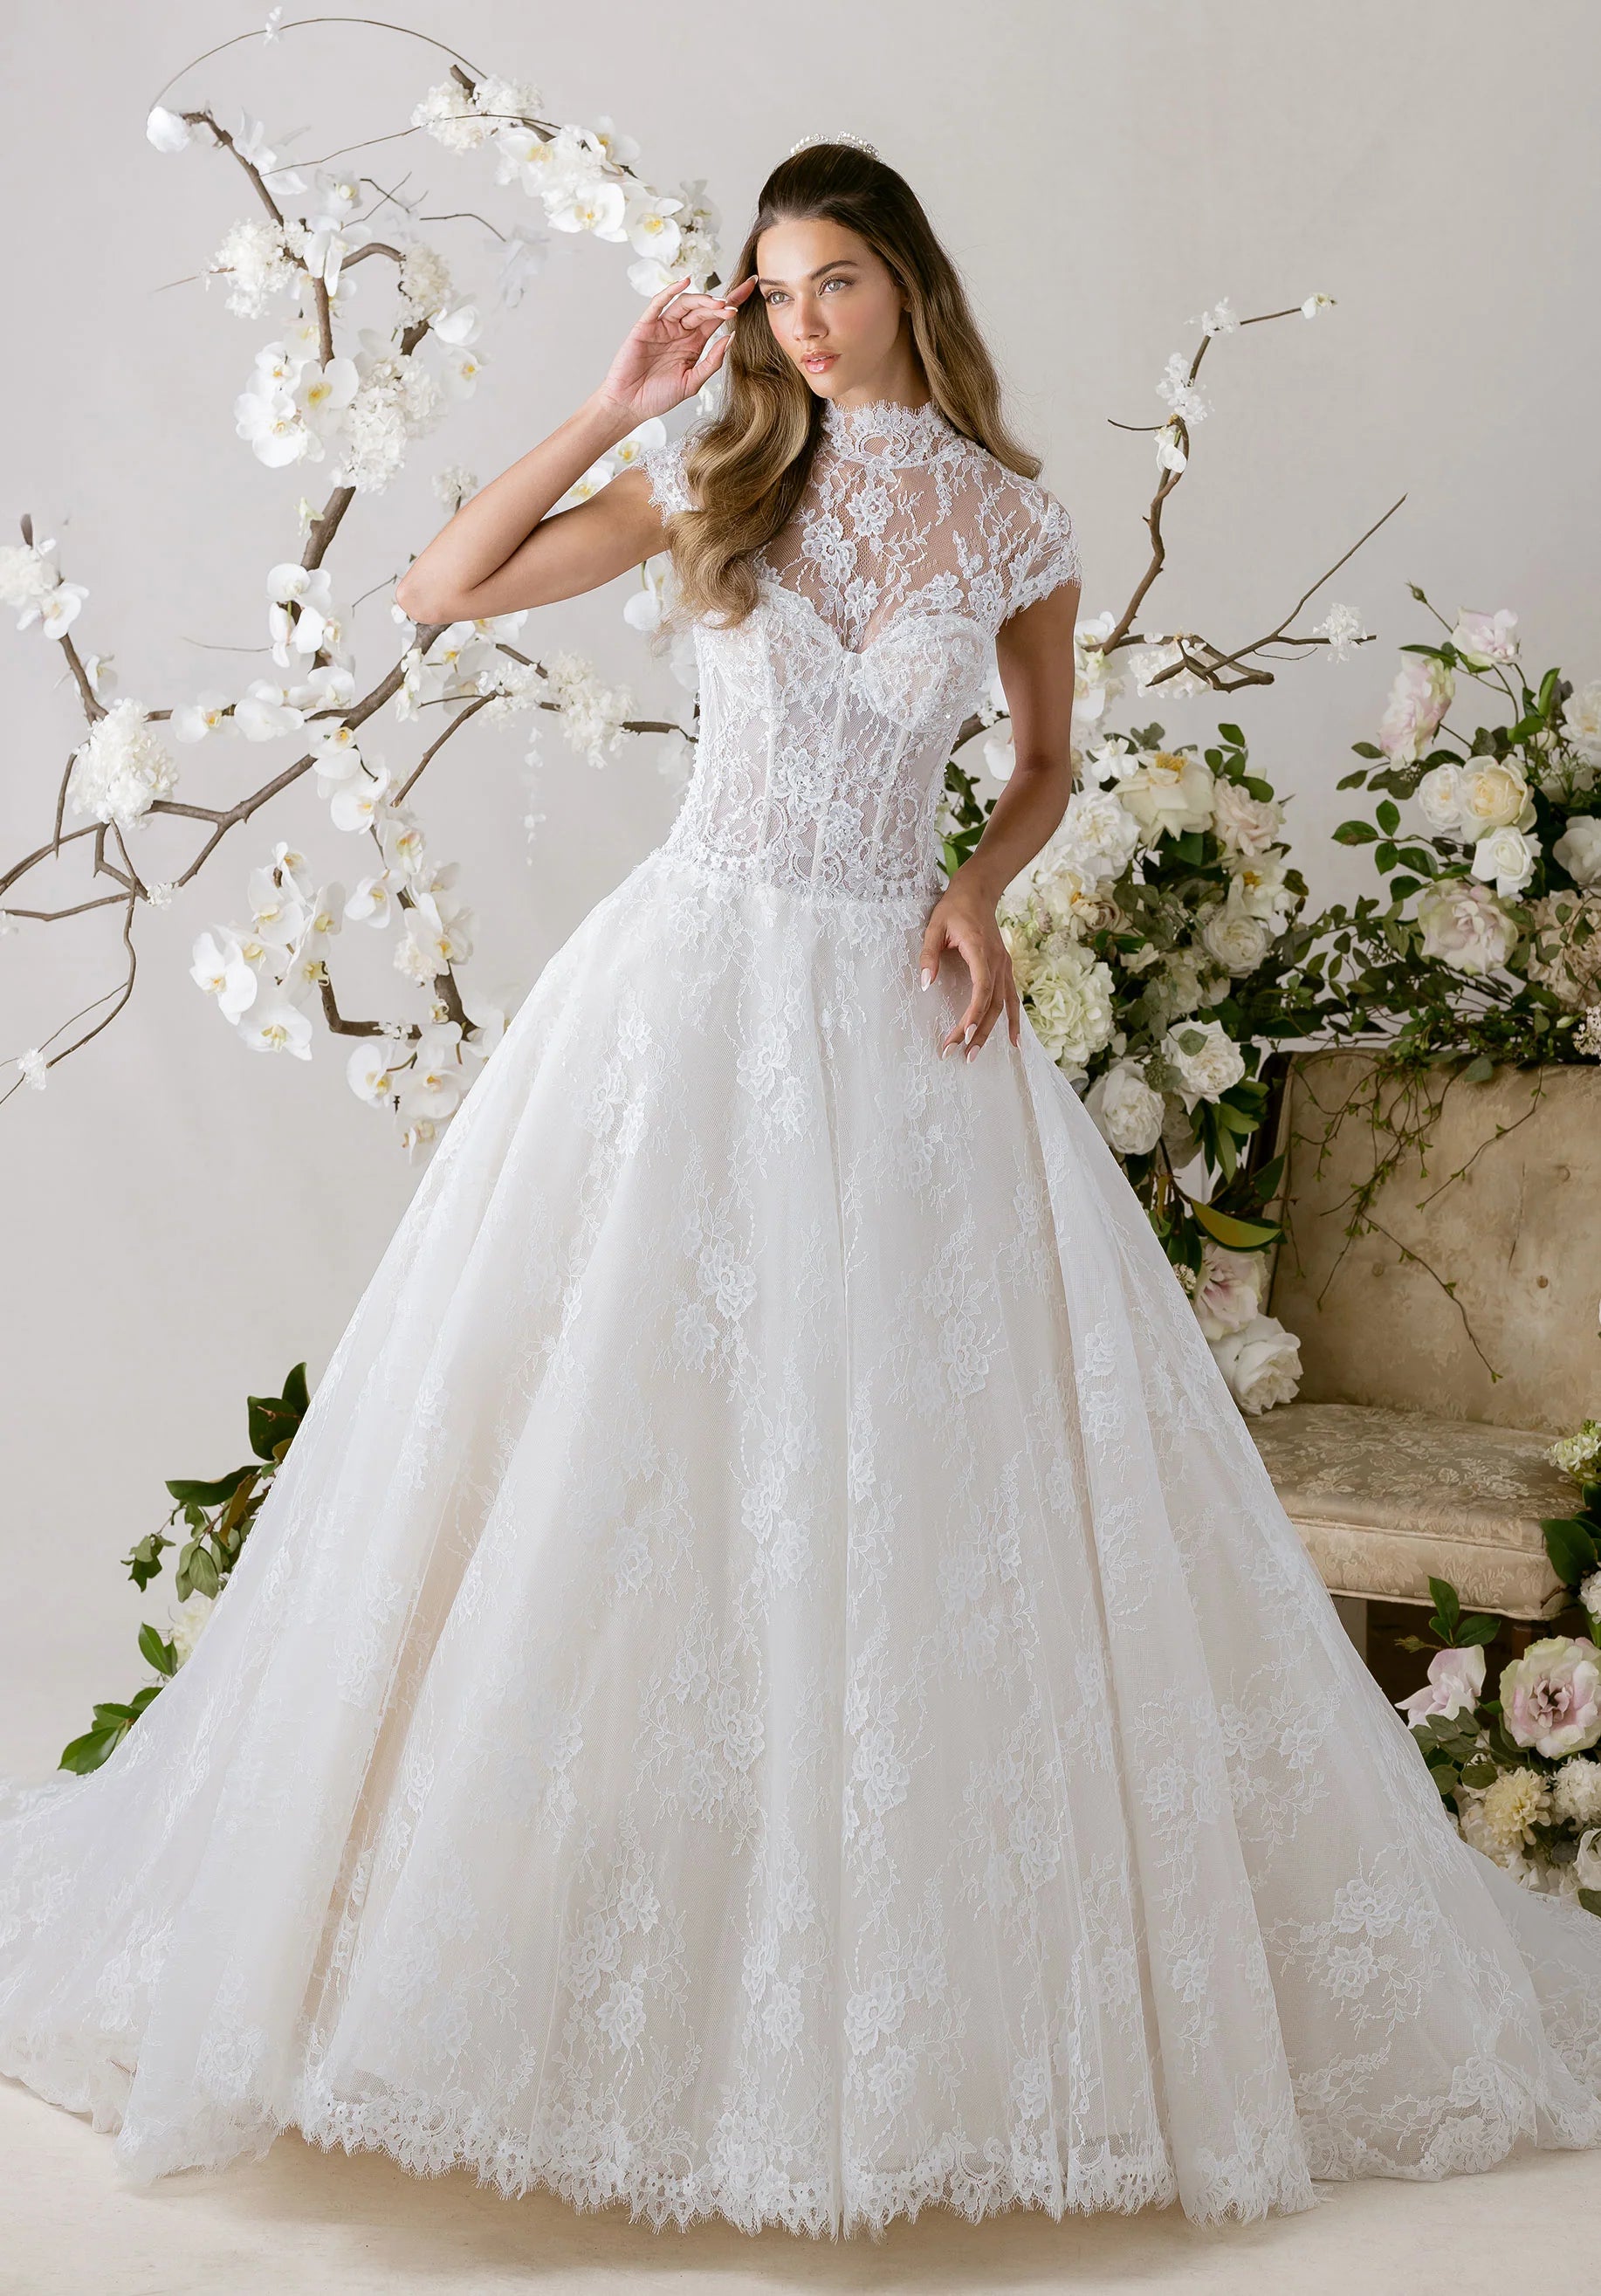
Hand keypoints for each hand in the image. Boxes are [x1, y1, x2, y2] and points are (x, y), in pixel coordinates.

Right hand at [595, 273, 758, 425]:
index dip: (732, 304)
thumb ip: (712, 362)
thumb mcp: (692, 383)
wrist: (630, 405)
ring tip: (717, 304)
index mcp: (694, 344)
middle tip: (734, 304)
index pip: (716, 319)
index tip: (751, 289)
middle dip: (720, 304)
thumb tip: (731, 338)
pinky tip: (685, 283)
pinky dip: (671, 291)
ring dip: (702, 301)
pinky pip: (659, 304)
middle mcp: (680, 332)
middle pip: (703, 309)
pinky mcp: (646, 326)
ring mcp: (663, 327)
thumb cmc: (659, 397)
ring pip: (685, 305)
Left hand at [918, 869, 1020, 1061]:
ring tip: (977, 1055)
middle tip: (963, 1056)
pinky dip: (1013, 1021)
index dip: (975, 1014)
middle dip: (979, 1032)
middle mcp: (997, 961)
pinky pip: (1012, 998)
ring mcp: (1004, 965)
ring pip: (1003, 1005)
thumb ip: (929, 954)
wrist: (978, 891)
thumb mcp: (934, 926)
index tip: (964, 1034)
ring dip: (993, 1032)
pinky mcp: (1004, 968)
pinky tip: (1012, 1041)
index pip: (981, 989)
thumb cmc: (954, 908)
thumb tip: (925, 983)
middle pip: (992, 1004)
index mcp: (980, 950)